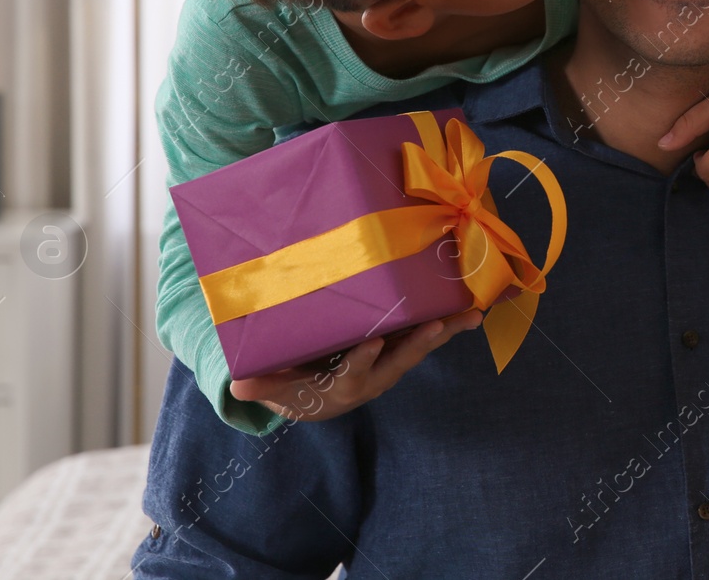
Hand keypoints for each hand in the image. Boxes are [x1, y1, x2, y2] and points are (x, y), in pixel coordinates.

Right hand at [229, 309, 483, 421]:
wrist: (315, 400)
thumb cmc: (291, 388)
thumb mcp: (272, 387)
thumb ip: (260, 384)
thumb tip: (238, 384)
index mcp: (343, 386)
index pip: (353, 373)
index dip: (362, 358)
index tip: (371, 342)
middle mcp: (374, 377)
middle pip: (398, 360)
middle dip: (419, 343)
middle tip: (438, 326)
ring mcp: (390, 364)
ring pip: (419, 346)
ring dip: (445, 330)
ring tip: (470, 315)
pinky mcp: (399, 349)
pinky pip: (425, 335)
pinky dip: (446, 322)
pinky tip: (469, 308)